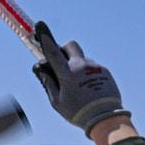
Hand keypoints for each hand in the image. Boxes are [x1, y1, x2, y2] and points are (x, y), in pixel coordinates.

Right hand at [32, 21, 128, 135]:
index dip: (45, 38)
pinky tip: (88, 90)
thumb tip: (41, 68)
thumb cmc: (78, 112)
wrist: (105, 119)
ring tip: (78, 89)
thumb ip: (48, 83)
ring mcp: (95, 67)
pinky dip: (87, 75)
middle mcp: (82, 66)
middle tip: (61, 64)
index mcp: (68, 73)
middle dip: (63, 50)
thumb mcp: (57, 102)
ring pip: (82, 59)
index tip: (39, 25)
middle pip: (70, 46)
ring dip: (76, 67)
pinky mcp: (105, 72)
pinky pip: (92, 68)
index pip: (53, 52)